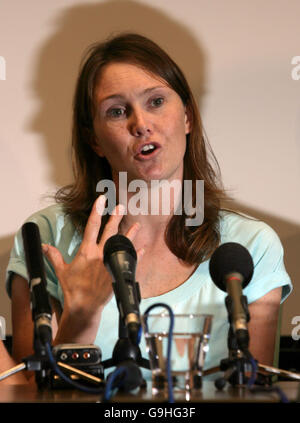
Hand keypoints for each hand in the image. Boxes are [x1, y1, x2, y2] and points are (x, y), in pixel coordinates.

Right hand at [42, 195, 142, 319]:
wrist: (84, 306)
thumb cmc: (73, 289)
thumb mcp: (61, 271)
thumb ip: (54, 256)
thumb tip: (45, 246)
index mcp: (87, 251)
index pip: (92, 226)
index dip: (96, 211)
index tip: (101, 199)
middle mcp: (100, 254)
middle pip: (110, 232)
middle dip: (115, 218)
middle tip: (120, 207)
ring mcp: (110, 262)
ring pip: (122, 244)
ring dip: (130, 234)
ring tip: (137, 224)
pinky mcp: (117, 272)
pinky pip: (130, 261)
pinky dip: (136, 254)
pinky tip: (142, 248)